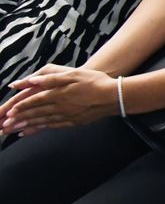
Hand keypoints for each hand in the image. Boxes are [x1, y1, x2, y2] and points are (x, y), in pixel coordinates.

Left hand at [0, 65, 118, 134]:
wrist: (114, 97)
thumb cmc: (95, 82)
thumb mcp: (74, 73)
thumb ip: (52, 77)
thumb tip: (33, 81)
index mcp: (58, 93)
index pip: (35, 100)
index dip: (21, 106)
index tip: (9, 111)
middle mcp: (60, 106)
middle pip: (35, 113)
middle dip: (18, 119)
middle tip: (4, 125)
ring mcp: (66, 116)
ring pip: (41, 121)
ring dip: (25, 125)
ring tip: (12, 129)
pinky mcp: (73, 122)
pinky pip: (52, 126)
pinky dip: (39, 129)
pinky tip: (31, 130)